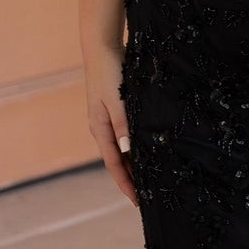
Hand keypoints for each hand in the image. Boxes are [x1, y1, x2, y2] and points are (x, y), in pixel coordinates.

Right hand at [85, 43, 136, 206]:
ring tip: (149, 181)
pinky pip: (126, 137)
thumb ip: (123, 124)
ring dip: (134, 165)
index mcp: (99, 128)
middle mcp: (102, 128)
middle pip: (118, 161)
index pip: (114, 164)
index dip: (126, 184)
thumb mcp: (117, 99)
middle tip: (147, 197)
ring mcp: (108, 120)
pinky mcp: (116, 111)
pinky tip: (147, 153)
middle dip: (130, 179)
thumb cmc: (109, 72)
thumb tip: (128, 151)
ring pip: (123, 150)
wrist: (102, 47)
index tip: (137, 201)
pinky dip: (136, 149)